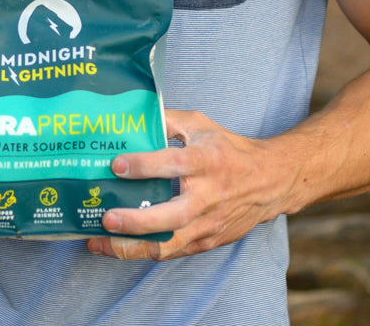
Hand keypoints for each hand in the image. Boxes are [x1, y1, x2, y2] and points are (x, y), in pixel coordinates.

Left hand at [85, 109, 294, 260]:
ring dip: (131, 247)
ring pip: (168, 245)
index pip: (173, 164)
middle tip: (106, 217)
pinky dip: (144, 251)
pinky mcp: (207, 241)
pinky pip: (173, 252)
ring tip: (99, 243)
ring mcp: (208, 223)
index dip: (144, 165)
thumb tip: (133, 117)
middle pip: (171, 217)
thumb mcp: (201, 125)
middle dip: (136, 221)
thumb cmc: (230, 150)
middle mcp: (208, 196)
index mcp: (207, 161)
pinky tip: (119, 246)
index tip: (116, 165)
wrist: (270, 182)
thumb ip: (167, 121)